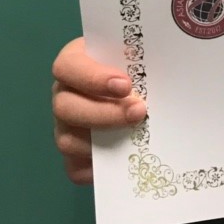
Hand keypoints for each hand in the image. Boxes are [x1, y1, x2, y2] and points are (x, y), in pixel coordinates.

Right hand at [52, 36, 146, 184]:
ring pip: (68, 140)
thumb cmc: (138, 65)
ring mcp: (65, 126)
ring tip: (136, 134)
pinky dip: (98, 168)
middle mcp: (64, 94)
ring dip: (103, 140)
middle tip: (139, 111)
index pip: (67, 67)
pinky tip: (123, 158)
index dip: (93, 77)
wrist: (143, 89)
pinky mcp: (73, 155)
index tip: (126, 85)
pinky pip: (76, 168)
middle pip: (64, 107)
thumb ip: (140, 58)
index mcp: (74, 62)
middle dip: (104, 112)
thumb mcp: (138, 55)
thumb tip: (159, 66)